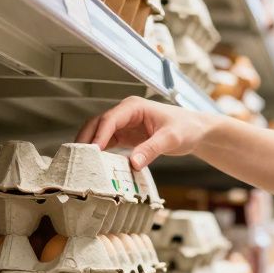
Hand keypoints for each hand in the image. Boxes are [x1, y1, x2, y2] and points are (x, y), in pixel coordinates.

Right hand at [76, 96, 221, 169]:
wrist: (195, 131)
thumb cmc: (186, 128)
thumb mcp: (171, 139)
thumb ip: (152, 149)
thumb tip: (133, 162)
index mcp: (134, 107)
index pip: (110, 119)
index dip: (99, 135)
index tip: (92, 151)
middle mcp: (125, 113)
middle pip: (98, 124)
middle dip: (86, 139)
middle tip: (77, 158)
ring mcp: (124, 124)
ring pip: (99, 133)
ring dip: (89, 146)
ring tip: (81, 163)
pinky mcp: (125, 136)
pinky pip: (107, 143)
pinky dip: (99, 152)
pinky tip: (95, 164)